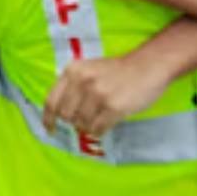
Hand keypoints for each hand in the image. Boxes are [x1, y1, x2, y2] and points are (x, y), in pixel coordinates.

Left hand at [43, 51, 172, 136]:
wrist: (148, 66)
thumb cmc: (117, 70)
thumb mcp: (89, 69)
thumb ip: (73, 86)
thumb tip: (60, 114)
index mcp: (73, 71)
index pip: (52, 100)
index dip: (48, 118)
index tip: (50, 128)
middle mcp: (82, 81)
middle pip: (66, 115)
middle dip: (74, 121)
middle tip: (86, 118)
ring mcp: (98, 94)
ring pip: (82, 124)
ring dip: (90, 125)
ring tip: (100, 116)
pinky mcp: (113, 107)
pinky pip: (98, 129)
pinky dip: (100, 130)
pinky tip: (107, 121)